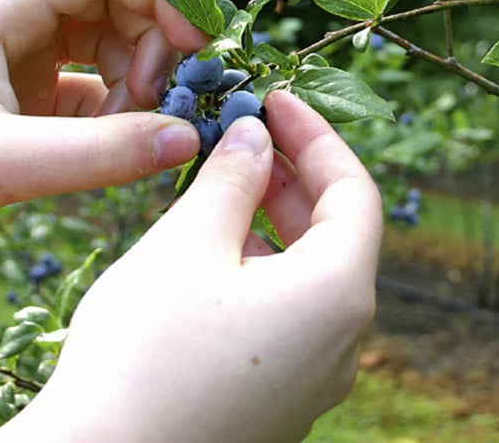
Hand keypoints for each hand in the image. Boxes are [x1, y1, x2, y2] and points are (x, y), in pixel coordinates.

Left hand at [0, 0, 208, 271]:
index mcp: (0, 8)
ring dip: (134, 82)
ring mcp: (22, 59)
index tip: (192, 48)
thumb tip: (188, 139)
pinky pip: (93, 87)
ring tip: (124, 133)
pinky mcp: (26, 98)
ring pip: (109, 43)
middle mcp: (15, 22)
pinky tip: (109, 147)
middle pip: (115, 1)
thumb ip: (99, 154)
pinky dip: (115, 112)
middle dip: (148, 46)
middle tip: (153, 103)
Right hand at [0, 90, 382, 442]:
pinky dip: (258, 267)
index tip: (276, 98)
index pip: (354, 191)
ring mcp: (310, 380)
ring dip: (269, 220)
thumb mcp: (189, 243)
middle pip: (334, 233)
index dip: (317, 135)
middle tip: (244, 134)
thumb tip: (256, 135)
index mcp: (339, 296)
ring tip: (219, 186)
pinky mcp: (275, 402)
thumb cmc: (144, 354)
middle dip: (291, 175)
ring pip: (306, 273)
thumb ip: (233, 177)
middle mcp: (341, 343)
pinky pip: (284, 314)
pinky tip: (208, 251)